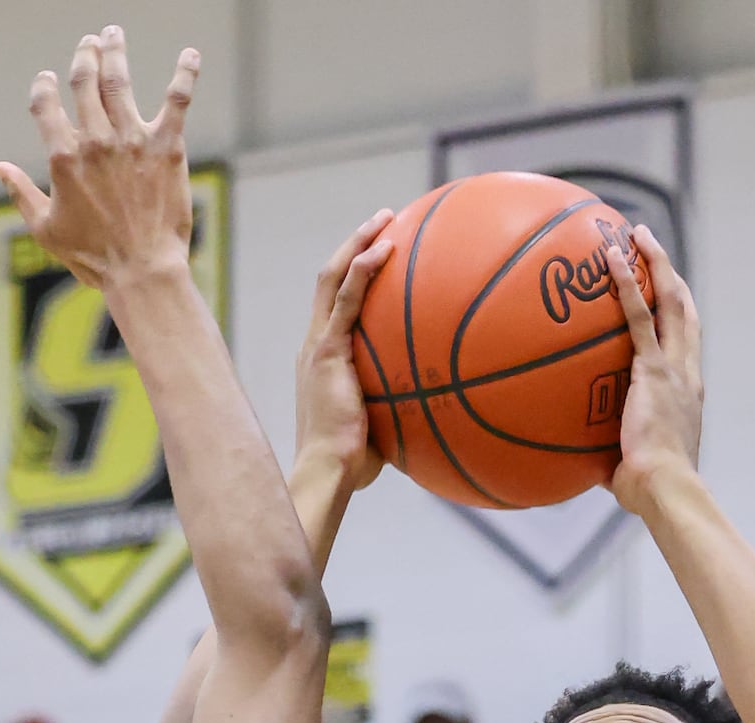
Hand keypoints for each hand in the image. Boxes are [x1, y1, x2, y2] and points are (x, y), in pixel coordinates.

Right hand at [0, 27, 197, 290]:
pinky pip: (176, 100)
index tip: (45, 81)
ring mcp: (132, 139)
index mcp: (63, 157)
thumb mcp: (46, 229)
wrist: (142, 271)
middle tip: (88, 43)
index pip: (45, 104)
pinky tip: (190, 54)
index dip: (43, 87)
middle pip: (84, 80)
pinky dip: (184, 73)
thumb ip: (21, 192)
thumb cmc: (93, 257)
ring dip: (114, 51)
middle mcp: (95, 140)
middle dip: (83, 55)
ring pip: (119, 79)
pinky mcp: (166, 146)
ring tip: (113, 34)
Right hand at [294, 213, 395, 491]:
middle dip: (354, 246)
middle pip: (329, 281)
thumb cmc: (354, 465)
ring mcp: (317, 345)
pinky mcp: (326, 351)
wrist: (329, 471)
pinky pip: (346, 300)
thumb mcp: (382, 427)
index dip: (352, 278)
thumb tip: (440, 409)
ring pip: (332, 279)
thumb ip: (401, 408)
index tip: (380, 257)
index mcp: (322, 361)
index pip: (334, 308)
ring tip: (386, 219)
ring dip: (358, 244)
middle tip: (385, 223)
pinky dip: (363, 270)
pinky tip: (386, 249)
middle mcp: (314, 346)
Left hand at [606, 224, 702, 515]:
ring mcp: (673, 367)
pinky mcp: (653, 369)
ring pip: (669, 300)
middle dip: (670, 274)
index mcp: (687, 393)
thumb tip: (580, 467)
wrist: (666, 490)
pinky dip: (626, 285)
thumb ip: (610, 458)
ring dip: (654, 262)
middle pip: (684, 310)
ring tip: (634, 233)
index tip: (666, 295)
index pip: (685, 344)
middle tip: (651, 247)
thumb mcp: (629, 470)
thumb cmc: (649, 493)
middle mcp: (687, 372)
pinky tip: (612, 259)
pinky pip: (638, 317)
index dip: (678, 315)